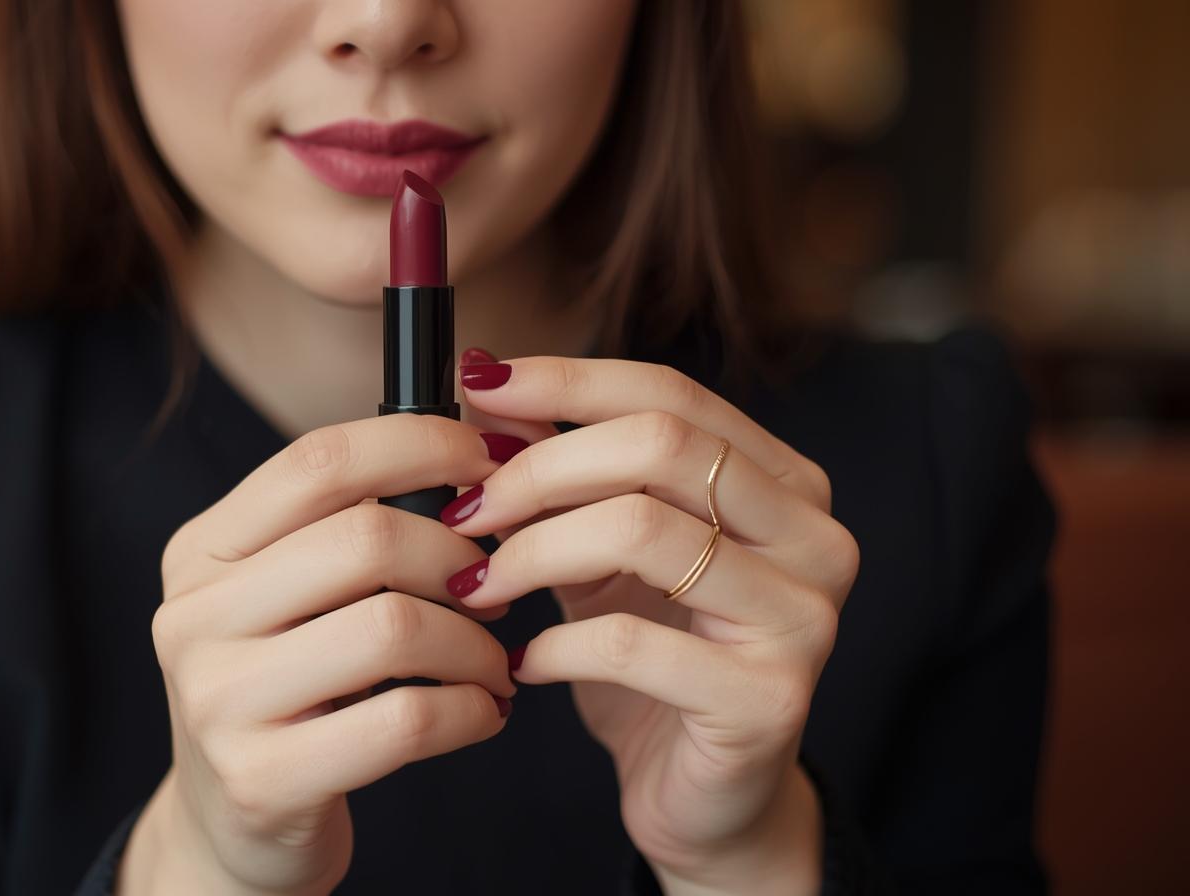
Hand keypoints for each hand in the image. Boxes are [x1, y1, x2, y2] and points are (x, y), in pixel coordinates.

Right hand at [127, 413, 517, 894]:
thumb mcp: (287, 598)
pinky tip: (481, 711)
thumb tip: (474, 453)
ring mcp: (219, 700)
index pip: (318, 462)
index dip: (420, 446)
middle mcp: (193, 617)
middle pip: (366, 540)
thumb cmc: (289, 693)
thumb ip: (348, 525)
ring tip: (493, 661)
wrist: (234, 827)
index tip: (490, 464)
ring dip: (474, 642)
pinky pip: (405, 720)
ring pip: (394, 628)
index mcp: (201, 552)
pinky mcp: (262, 779)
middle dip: (460, 558)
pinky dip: (470, 709)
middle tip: (495, 588)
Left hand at [448, 352, 858, 893]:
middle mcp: (814, 538)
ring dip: (533, 551)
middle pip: (661, 445)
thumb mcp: (602, 556)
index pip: (671, 395)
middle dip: (541, 468)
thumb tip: (489, 390)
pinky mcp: (769, 698)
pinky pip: (630, 642)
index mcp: (785, 485)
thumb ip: (564, 473)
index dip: (567, 380)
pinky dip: (554, 645)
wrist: (703, 801)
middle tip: (467, 510)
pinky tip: (521, 661)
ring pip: (643, 530)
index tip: (475, 382)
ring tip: (480, 586)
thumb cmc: (652, 664)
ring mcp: (802, 618)